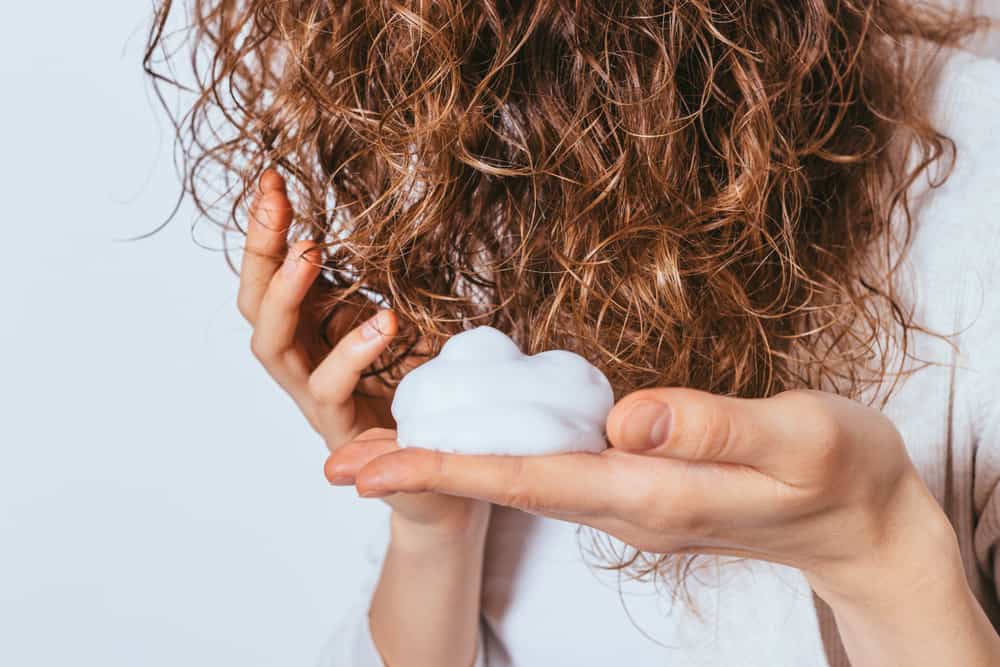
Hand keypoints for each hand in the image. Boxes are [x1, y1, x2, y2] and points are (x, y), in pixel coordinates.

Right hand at [237, 169, 406, 448]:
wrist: (441, 468)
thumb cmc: (421, 389)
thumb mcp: (404, 323)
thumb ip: (383, 286)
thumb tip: (390, 223)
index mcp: (312, 328)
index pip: (272, 273)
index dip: (267, 229)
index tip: (274, 178)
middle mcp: (302, 359)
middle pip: (255, 303)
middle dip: (260, 249)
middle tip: (276, 203)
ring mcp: (314, 397)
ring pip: (272, 347)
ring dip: (285, 295)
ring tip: (310, 251)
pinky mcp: (340, 431)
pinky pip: (329, 390)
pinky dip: (351, 353)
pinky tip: (383, 320)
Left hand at [342, 387, 961, 605]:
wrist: (861, 518)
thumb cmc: (838, 473)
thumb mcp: (796, 439)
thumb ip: (713, 426)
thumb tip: (625, 415)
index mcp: (649, 492)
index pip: (525, 481)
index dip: (444, 471)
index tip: (373, 467)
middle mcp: (625, 503)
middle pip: (503, 488)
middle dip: (420, 476)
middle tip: (340, 463)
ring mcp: (632, 499)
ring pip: (521, 482)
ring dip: (450, 468)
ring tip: (382, 454)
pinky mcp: (643, 484)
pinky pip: (552, 472)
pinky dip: (497, 459)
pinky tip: (474, 444)